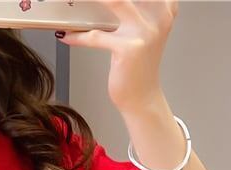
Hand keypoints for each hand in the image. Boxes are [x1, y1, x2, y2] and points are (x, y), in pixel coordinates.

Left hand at [55, 0, 176, 114]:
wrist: (142, 97)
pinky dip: (78, 36)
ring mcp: (145, 32)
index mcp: (165, 7)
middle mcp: (159, 15)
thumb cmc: (137, 65)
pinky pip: (97, 37)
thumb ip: (132, 9)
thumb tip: (104, 2)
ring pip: (115, 1)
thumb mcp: (141, 30)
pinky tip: (65, 35)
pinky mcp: (129, 49)